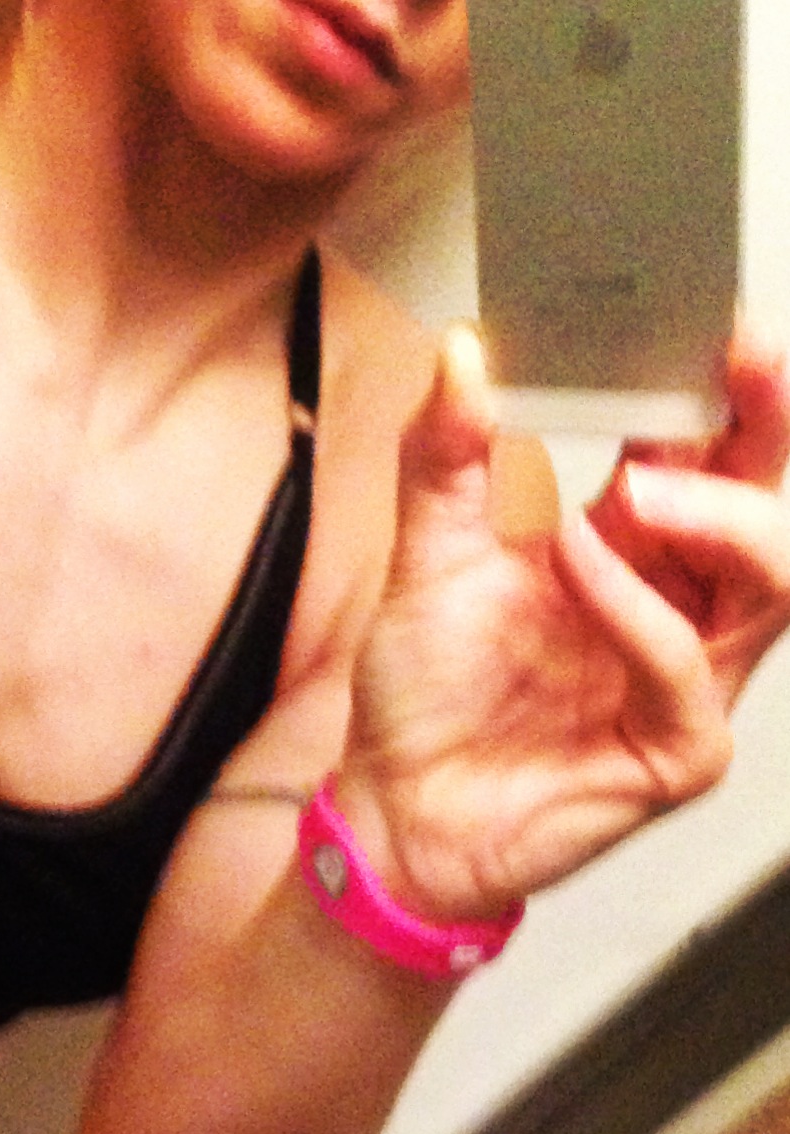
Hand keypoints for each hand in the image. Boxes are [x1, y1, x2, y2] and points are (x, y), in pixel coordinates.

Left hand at [337, 325, 789, 921]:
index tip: (706, 313)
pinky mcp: (677, 750)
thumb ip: (446, 459)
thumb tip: (464, 350)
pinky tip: (577, 565)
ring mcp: (688, 679)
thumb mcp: (426, 557)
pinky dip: (634, 610)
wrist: (390, 811)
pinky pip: (684, 669)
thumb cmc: (424, 698)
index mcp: (636, 550)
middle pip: (769, 500)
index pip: (717, 452)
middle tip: (727, 357)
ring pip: (771, 578)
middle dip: (763, 422)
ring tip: (639, 482)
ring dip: (714, 516)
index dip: (729, 384)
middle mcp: (677, 607)